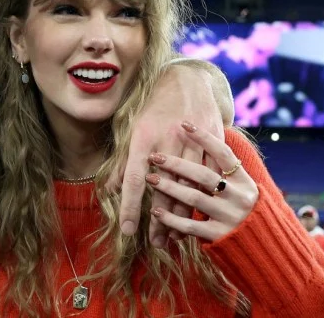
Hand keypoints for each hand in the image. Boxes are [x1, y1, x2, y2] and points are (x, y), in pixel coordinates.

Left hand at [111, 64, 226, 245]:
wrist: (188, 80)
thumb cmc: (154, 107)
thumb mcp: (133, 129)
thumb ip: (124, 161)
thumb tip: (111, 190)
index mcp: (143, 138)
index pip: (134, 180)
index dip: (130, 207)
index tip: (128, 231)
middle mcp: (167, 141)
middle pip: (164, 189)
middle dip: (159, 220)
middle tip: (155, 244)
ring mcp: (192, 142)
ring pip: (189, 187)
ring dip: (181, 215)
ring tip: (174, 238)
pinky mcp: (212, 142)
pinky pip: (209, 177)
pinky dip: (203, 198)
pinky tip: (197, 216)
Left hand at [147, 121, 258, 241]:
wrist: (265, 247)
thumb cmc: (242, 210)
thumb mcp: (240, 188)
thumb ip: (222, 172)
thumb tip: (196, 145)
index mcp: (243, 181)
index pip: (223, 153)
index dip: (204, 137)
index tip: (184, 123)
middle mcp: (239, 197)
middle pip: (204, 175)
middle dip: (176, 164)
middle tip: (154, 156)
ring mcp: (230, 217)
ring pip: (194, 198)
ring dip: (169, 188)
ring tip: (150, 180)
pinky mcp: (220, 236)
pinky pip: (191, 226)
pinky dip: (171, 218)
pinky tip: (156, 211)